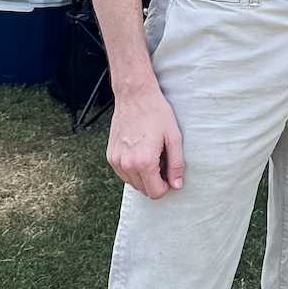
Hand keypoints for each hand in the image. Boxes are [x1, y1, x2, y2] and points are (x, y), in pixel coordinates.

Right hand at [106, 79, 183, 197]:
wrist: (135, 96)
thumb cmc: (156, 113)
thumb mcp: (174, 137)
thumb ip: (176, 164)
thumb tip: (177, 185)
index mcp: (144, 161)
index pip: (155, 192)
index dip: (166, 186)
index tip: (170, 174)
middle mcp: (127, 164)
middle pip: (143, 189)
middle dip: (155, 181)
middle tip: (162, 161)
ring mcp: (116, 160)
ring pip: (132, 183)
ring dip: (144, 176)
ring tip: (152, 155)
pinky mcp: (110, 155)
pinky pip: (123, 173)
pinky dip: (133, 169)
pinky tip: (141, 152)